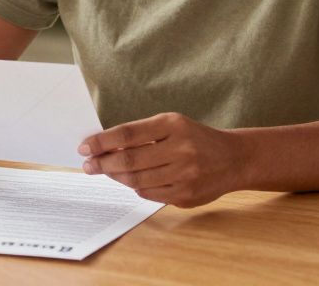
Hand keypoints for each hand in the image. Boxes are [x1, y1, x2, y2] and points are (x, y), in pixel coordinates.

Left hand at [78, 112, 243, 207]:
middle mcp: (180, 148)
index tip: (84, 147)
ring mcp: (184, 174)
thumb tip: (104, 147)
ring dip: (115, 177)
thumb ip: (141, 134)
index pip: (128, 134)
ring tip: (106, 172)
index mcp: (173, 125)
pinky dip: (135, 187)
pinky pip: (149, 193)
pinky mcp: (186, 194)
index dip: (102, 141)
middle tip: (88, 165)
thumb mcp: (172, 125)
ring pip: (136, 180)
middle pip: (129, 159)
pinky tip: (130, 181)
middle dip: (102, 163)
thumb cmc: (194, 138)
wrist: (234, 158)